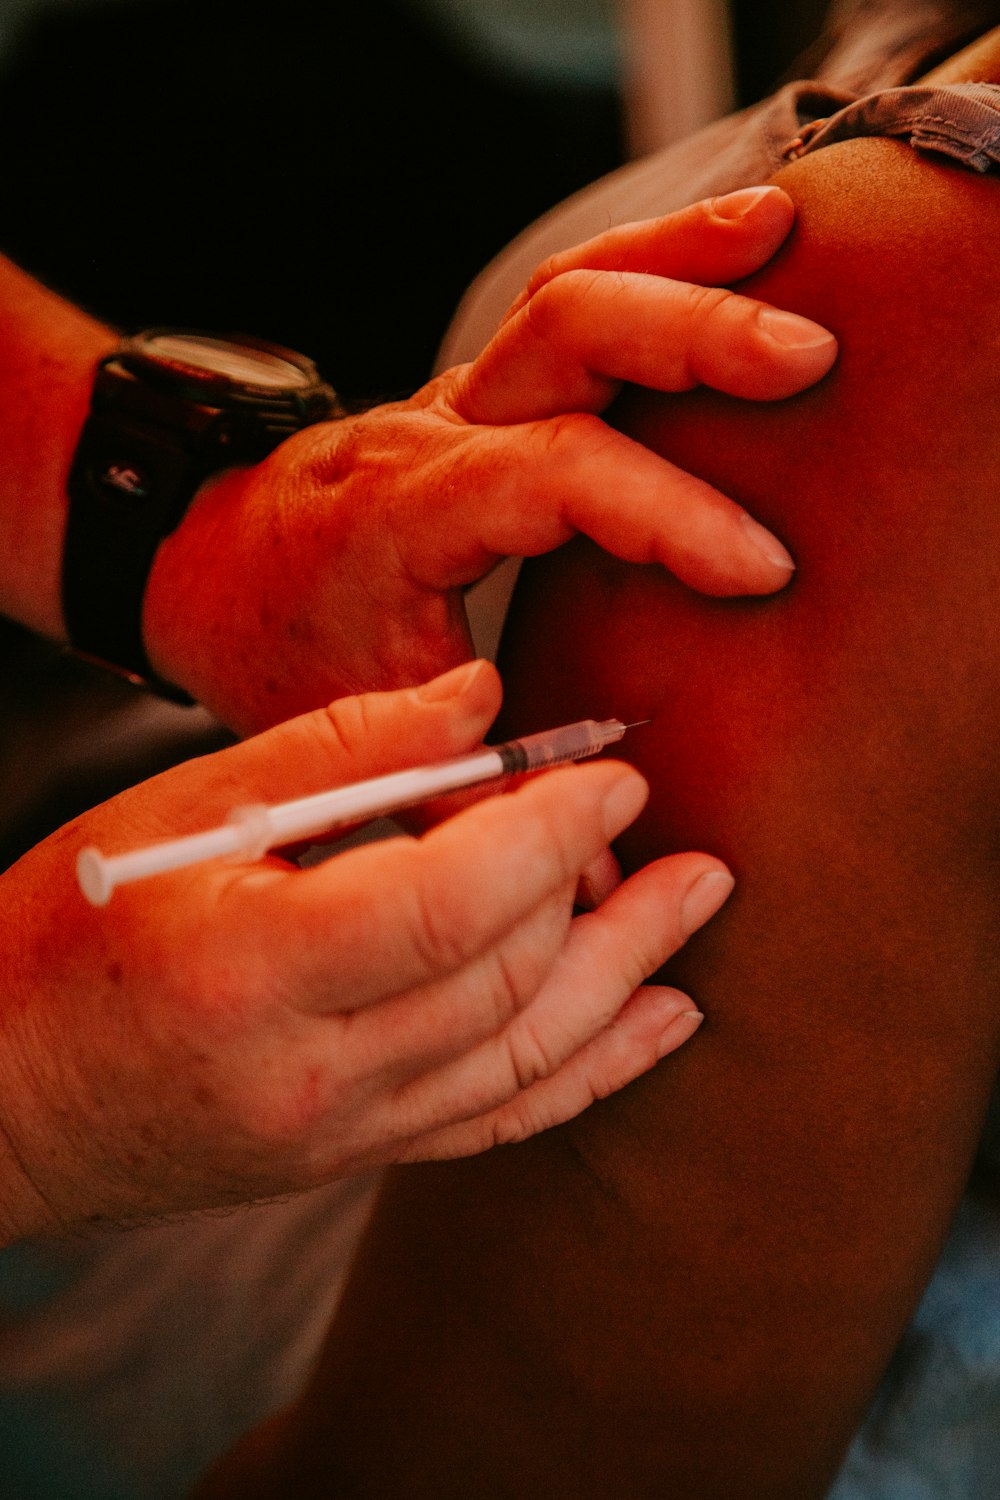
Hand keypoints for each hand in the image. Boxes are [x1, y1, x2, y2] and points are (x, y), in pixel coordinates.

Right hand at [0, 661, 730, 1238]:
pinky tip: (663, 1022)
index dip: (550, 835)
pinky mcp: (358, 1155)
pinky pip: (501, 1121)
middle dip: (599, 892)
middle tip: (656, 814)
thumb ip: (337, 753)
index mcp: (249, 968)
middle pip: (507, 983)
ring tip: (700, 901)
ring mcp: (342, 1134)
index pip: (449, 906)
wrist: (5, 1094)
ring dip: (628, 974)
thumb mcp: (178, 812)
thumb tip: (482, 700)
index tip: (611, 776)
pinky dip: (595, 1072)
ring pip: (526, 1059)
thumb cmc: (69, 926)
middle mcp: (310, 1075)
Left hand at [143, 186, 835, 732]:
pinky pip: (572, 308)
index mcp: (407, 512)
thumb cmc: (273, 638)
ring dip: (682, 265)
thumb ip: (461, 800)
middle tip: (802, 361)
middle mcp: (438, 432)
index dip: (663, 513)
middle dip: (691, 336)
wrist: (203, 559)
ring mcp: (461, 398)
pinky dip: (652, 270)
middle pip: (565, 333)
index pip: (551, 474)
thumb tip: (580, 881)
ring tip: (785, 244)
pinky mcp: (488, 394)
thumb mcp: (351, 728)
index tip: (757, 569)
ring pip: (571, 292)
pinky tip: (727, 255)